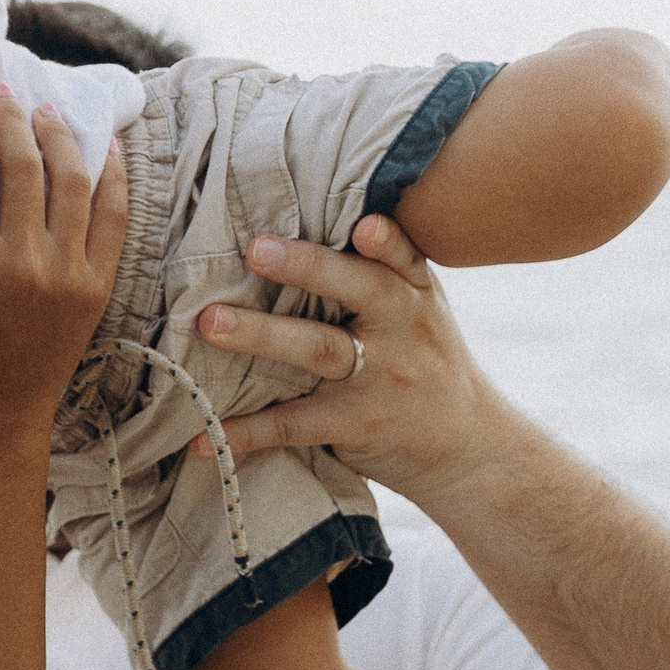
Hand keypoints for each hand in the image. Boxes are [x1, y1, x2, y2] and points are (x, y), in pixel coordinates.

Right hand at [0, 83, 126, 434]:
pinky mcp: (96, 287)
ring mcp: (67, 275)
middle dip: (12, 115)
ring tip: (44, 108)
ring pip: (73, 182)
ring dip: (61, 136)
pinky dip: (113, 176)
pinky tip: (102, 148)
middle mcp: (23, 265)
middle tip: (0, 87)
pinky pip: (113, 217)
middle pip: (25, 164)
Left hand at [190, 215, 506, 498]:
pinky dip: (247, 430)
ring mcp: (379, 379)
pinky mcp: (355, 425)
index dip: (386, 241)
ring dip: (260, 334)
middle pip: (358, 291)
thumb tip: (288, 224)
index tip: (364, 225)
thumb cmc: (420, 357)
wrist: (465, 444)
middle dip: (308, 267)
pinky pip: (295, 424)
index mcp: (413, 292)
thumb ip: (373, 270)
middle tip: (255, 249)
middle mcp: (401, 329)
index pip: (402, 258)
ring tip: (209, 323)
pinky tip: (204, 437)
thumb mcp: (417, 308)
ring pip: (318, 350)